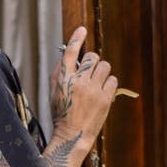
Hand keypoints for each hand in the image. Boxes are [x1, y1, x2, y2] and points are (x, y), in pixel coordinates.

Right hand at [49, 26, 117, 151]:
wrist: (72, 136)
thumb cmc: (61, 113)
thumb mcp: (53, 92)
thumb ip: (59, 73)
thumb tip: (67, 54)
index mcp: (63, 80)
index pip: (70, 53)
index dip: (76, 38)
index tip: (82, 29)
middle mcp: (78, 82)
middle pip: (92, 57)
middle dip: (92, 61)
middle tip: (89, 70)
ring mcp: (93, 91)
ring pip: (105, 66)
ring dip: (101, 71)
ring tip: (96, 82)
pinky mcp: (105, 99)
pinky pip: (112, 80)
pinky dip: (108, 83)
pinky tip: (101, 91)